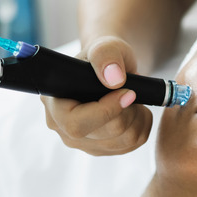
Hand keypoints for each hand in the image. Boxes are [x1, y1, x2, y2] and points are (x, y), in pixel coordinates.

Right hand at [42, 36, 152, 155]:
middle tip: (132, 90)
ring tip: (133, 97)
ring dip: (138, 117)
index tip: (128, 92)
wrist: (111, 71)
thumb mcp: (105, 46)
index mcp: (53, 103)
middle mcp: (62, 128)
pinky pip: (133, 145)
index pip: (75, 123)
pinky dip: (142, 126)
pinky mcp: (101, 149)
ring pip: (125, 141)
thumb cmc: (104, 58)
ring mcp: (82, 143)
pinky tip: (135, 110)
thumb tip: (113, 78)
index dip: (106, 111)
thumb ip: (105, 55)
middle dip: (128, 110)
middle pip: (107, 133)